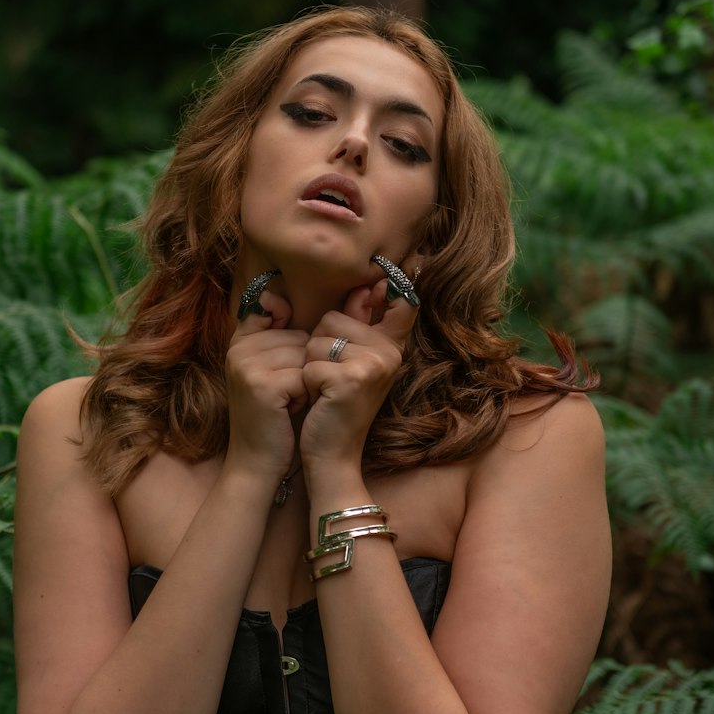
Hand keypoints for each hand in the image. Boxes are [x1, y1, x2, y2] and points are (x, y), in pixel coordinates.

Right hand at [223, 284, 308, 482]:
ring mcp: (247, 365)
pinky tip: (289, 411)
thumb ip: (284, 334)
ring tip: (288, 402)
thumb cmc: (275, 416)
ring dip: (306, 382)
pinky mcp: (261, 384)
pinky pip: (305, 376)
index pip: (273, 307)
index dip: (291, 334)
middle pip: (300, 336)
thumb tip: (306, 295)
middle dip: (304, 366)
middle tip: (286, 394)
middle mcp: (238, 348)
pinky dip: (305, 396)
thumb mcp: (274, 370)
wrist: (256, 463)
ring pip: (305, 355)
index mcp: (239, 340)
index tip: (288, 364)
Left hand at [300, 269, 419, 475]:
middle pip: (332, 318)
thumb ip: (358, 325)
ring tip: (324, 391)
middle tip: (330, 379)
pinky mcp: (352, 379)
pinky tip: (320, 402)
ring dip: (310, 367)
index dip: (395, 280)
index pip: (400, 299)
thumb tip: (367, 285)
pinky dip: (306, 384)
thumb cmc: (333, 407)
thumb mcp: (349, 364)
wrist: (331, 456)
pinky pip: (311, 362)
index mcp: (391, 345)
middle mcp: (389, 352)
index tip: (407, 258)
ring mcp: (374, 365)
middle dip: (318, 348)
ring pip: (317, 340)